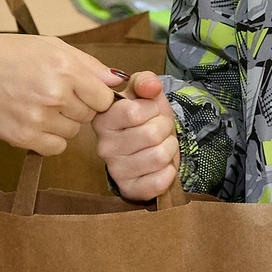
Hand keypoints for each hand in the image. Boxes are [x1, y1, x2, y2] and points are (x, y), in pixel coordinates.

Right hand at [0, 35, 120, 154]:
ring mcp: (40, 118)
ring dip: (62, 122)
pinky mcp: (24, 138)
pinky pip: (56, 147)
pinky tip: (34, 121)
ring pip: (73, 132)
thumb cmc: (8, 55)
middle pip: (89, 115)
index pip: (104, 97)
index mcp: (65, 68)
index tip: (79, 90)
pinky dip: (49, 138)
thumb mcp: (51, 47)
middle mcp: (55, 94)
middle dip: (76, 106)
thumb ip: (89, 65)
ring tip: (38, 104)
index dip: (93, 94)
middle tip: (51, 93)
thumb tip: (119, 81)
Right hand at [95, 71, 180, 199]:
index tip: (150, 111)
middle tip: (160, 130)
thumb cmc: (147, 119)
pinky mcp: (130, 189)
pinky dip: (168, 171)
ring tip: (161, 145)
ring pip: (159, 156)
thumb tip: (151, 86)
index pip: (134, 112)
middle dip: (165, 128)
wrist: (155, 146)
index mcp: (103, 119)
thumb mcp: (146, 94)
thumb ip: (146, 82)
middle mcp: (104, 146)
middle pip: (151, 135)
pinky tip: (161, 166)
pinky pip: (160, 181)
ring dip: (169, 148)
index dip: (152, 109)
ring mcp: (115, 170)